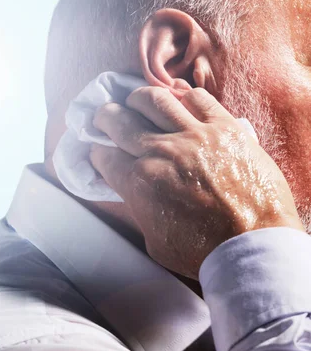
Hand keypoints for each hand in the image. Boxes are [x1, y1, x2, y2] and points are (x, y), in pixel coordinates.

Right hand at [91, 87, 303, 279]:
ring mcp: (194, 135)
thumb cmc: (203, 252)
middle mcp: (161, 152)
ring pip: (155, 99)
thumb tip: (137, 192)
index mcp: (139, 182)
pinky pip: (198, 98)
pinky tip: (179, 104)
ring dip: (138, 98)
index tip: (99, 153)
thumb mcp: (155, 240)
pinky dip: (183, 98)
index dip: (98, 153)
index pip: (105, 157)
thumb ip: (141, 210)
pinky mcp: (224, 127)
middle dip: (105, 118)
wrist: (252, 243)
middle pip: (120, 120)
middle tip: (104, 118)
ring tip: (135, 101)